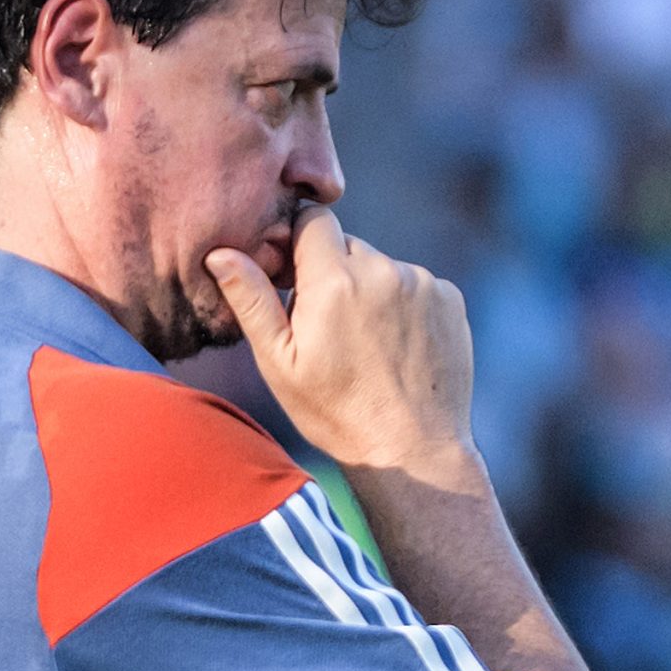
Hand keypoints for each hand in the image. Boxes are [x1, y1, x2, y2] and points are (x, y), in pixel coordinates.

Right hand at [205, 205, 479, 477]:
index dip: (298, 243)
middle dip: (333, 274)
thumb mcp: (280, 364)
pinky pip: (415, 285)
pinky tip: (396, 349)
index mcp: (335, 281)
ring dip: (369, 292)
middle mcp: (382, 270)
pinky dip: (402, 306)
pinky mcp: (449, 298)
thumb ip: (251, 301)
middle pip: (347, 245)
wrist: (412, 451)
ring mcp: (422, 283)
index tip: (293, 277)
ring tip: (366, 347)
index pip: (312, 219)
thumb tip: (220, 253)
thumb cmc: (336, 415)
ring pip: (381, 267)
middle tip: (329, 329)